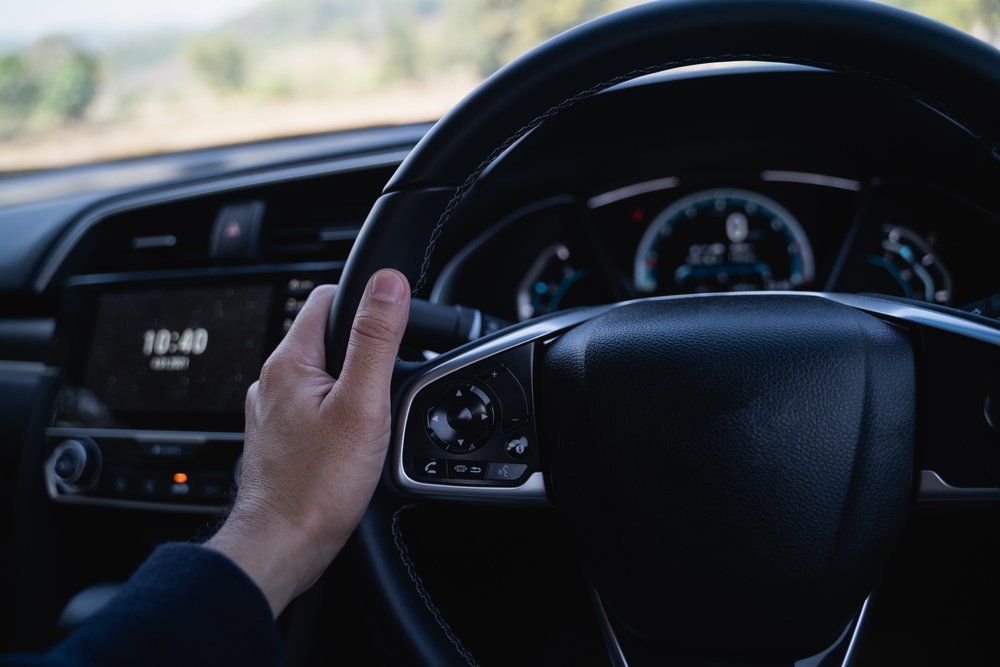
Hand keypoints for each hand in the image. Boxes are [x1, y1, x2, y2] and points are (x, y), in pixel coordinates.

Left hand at [206, 269, 410, 614]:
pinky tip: (354, 438)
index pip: (327, 297)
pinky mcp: (280, 437)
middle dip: (364, 349)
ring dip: (352, 383)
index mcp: (290, 361)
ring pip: (321, 374)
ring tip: (374, 413)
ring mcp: (273, 410)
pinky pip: (314, 406)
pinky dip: (338, 412)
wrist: (282, 545)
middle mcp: (274, 381)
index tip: (393, 322)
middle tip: (391, 379)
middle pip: (326, 337)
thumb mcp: (362, 404)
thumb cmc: (316, 485)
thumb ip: (376, 339)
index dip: (365, 301)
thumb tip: (387, 283)